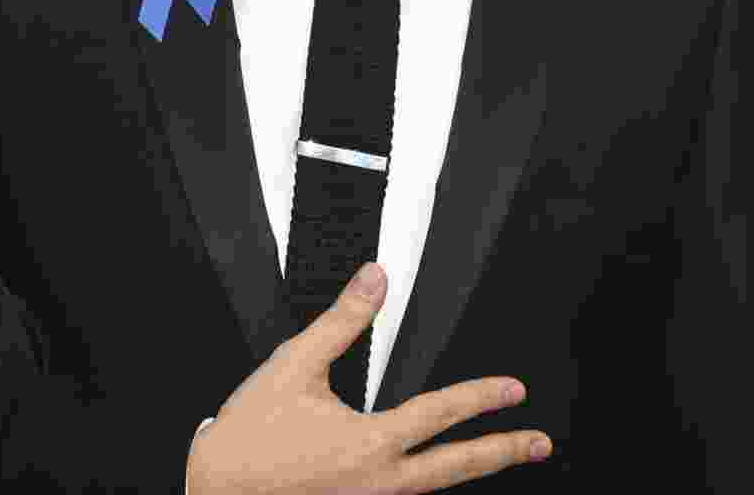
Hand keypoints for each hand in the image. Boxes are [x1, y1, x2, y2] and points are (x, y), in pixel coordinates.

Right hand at [186, 262, 551, 492]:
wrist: (214, 493)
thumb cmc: (250, 438)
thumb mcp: (296, 363)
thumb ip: (343, 320)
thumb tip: (376, 279)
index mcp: (369, 445)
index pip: (441, 414)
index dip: (483, 397)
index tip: (514, 389)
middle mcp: (377, 485)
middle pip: (456, 470)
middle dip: (502, 453)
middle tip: (539, 442)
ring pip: (432, 491)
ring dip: (469, 472)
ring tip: (498, 456)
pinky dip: (428, 487)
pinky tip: (433, 477)